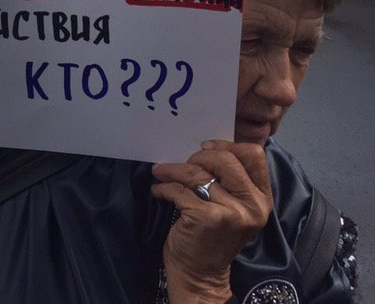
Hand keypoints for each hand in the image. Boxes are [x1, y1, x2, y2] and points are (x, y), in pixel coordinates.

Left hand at [151, 140, 272, 303]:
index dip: (228, 145)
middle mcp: (252, 206)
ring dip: (173, 170)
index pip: (254, 155)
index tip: (205, 147)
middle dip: (199, 156)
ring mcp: (232, 213)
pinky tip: (159, 190)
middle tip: (182, 164)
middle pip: (226, 159)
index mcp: (262, 198)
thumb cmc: (213, 236)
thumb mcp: (233, 207)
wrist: (201, 275)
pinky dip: (164, 187)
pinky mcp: (208, 218)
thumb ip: (229, 180)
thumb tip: (204, 145)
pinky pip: (180, 189)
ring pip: (198, 173)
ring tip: (161, 172)